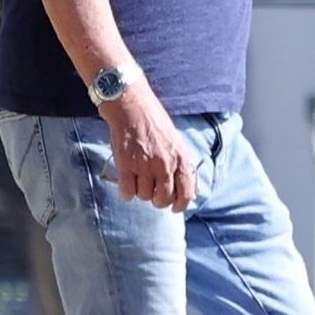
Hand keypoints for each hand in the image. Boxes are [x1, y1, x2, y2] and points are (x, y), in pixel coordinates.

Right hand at [101, 79, 196, 211]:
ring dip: (141, 193)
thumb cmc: (154, 121)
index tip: (175, 208)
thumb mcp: (176, 141)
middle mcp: (165, 164)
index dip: (181, 205)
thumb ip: (181, 164)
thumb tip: (188, 190)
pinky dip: (126, 192)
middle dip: (158, 200)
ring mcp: (145, 165)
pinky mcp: (126, 164)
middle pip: (163, 198)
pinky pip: (127, 192)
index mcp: (180, 157)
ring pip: (144, 196)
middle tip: (152, 193)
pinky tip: (126, 184)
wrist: (132, 106)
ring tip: (138, 180)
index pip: (186, 192)